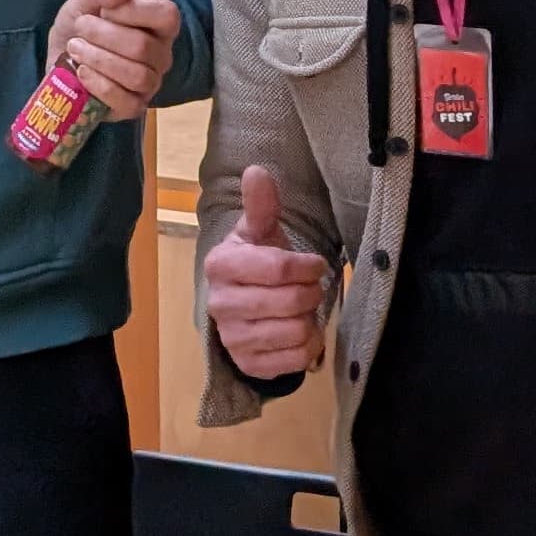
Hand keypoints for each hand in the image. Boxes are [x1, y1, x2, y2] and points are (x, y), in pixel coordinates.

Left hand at [48, 0, 179, 124]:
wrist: (59, 58)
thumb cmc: (82, 26)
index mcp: (159, 25)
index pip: (166, 15)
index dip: (133, 10)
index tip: (105, 8)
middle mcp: (161, 55)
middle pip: (143, 47)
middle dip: (104, 35)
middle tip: (80, 28)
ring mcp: (150, 84)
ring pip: (137, 76)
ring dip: (99, 59)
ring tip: (76, 48)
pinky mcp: (133, 107)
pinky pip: (126, 102)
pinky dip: (99, 85)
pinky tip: (81, 72)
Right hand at [202, 164, 332, 380]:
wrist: (241, 307)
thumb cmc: (255, 263)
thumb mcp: (259, 232)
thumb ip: (261, 204)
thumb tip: (257, 170)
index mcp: (221, 265)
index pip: (277, 267)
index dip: (307, 266)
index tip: (315, 264)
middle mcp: (220, 304)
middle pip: (290, 301)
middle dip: (311, 292)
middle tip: (312, 287)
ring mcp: (232, 338)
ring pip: (295, 331)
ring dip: (309, 318)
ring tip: (303, 309)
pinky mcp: (248, 365)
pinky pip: (295, 360)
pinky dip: (308, 346)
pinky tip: (300, 332)